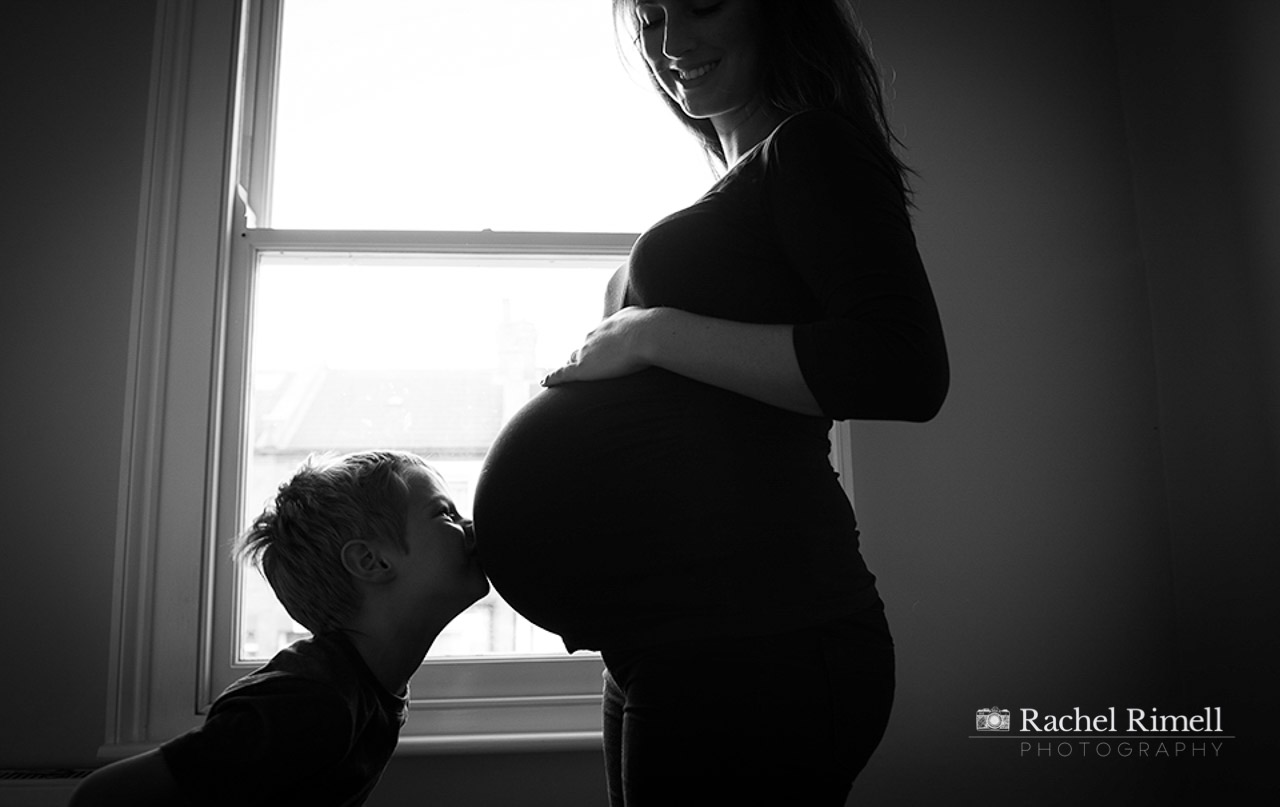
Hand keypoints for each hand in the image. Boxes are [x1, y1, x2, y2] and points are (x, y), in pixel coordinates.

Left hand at [542, 307, 656, 385]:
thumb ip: (639, 321)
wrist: (647, 333)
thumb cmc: (651, 327)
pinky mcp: (583, 368)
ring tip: (569, 376)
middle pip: (583, 347)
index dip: (598, 345)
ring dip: (573, 366)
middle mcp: (594, 336)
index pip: (598, 337)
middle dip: (583, 355)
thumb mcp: (645, 317)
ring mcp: (587, 351)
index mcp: (608, 324)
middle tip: (584, 364)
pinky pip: (563, 373)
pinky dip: (553, 377)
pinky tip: (545, 381)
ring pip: (574, 359)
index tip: (601, 350)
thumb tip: (644, 322)